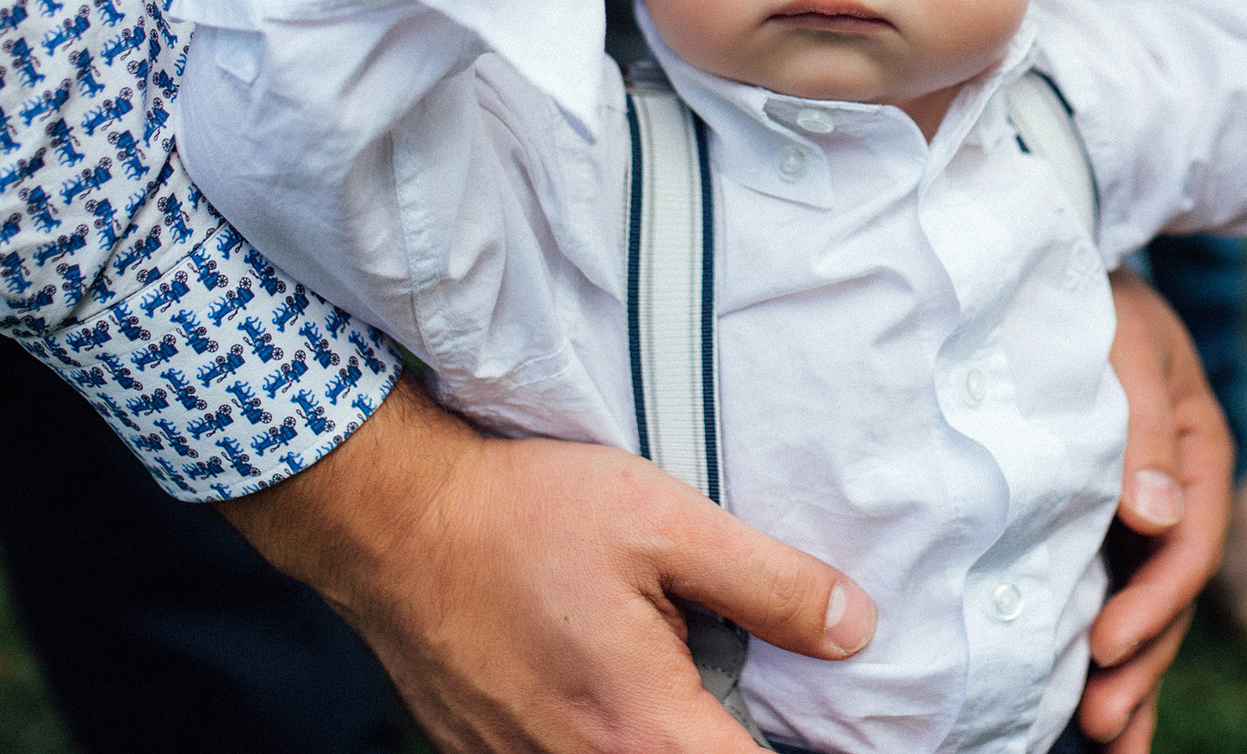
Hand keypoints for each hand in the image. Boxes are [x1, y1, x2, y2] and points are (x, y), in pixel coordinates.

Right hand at [221, 378, 876, 753]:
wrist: (394, 521)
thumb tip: (852, 627)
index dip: (814, 752)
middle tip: (764, 691)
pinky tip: (621, 682)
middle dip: (737, 738)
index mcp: (643, 730)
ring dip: (677, 735)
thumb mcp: (664, 521)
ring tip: (690, 679)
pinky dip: (617, 734)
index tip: (833, 723)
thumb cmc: (520, 515)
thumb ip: (767, 583)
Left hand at [1083, 266, 1234, 750]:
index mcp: (1198, 448)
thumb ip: (1144, 423)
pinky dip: (1103, 654)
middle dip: (1140, 663)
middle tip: (1100, 722)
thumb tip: (1153, 517)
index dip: (1152, 602)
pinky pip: (1108, 593)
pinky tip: (1082, 714)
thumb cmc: (1093, 294)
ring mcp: (1136, 510)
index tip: (1104, 645)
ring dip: (1129, 678)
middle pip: (1169, 594)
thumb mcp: (1126, 340)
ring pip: (1144, 608)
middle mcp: (1174, 491)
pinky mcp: (1095, 521)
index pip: (1186, 542)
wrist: (1059, 265)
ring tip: (1105, 742)